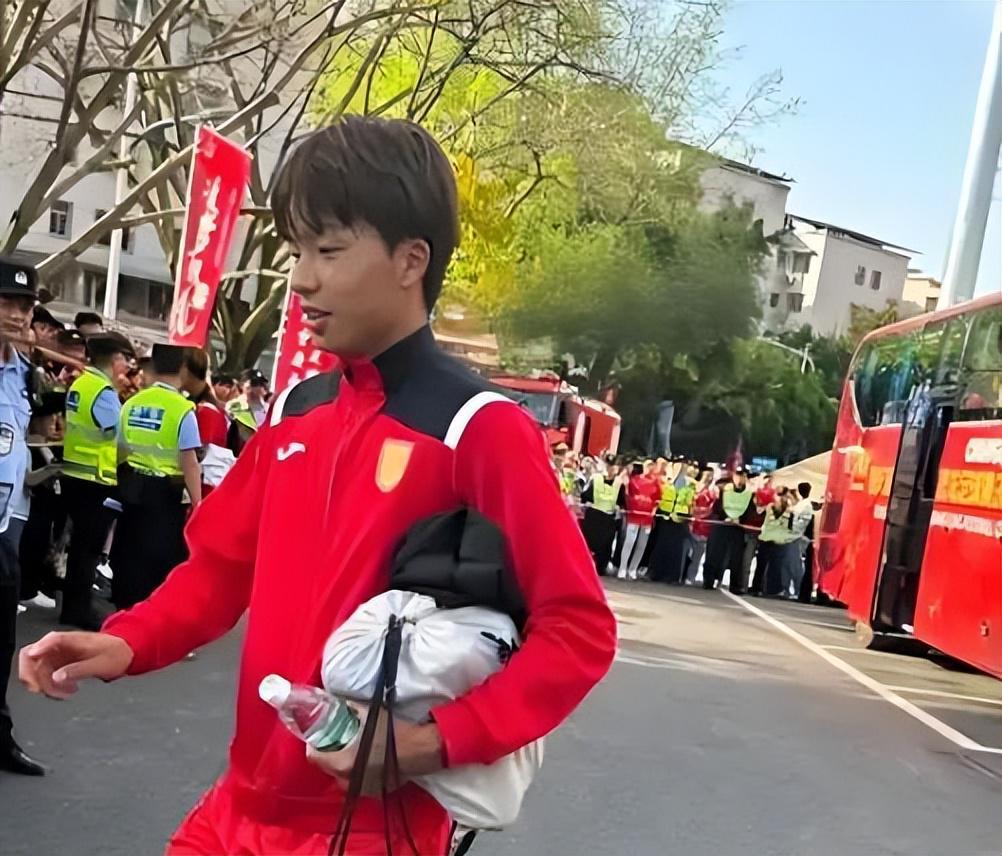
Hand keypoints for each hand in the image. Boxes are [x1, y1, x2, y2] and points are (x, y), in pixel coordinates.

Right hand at [19, 632, 133, 699]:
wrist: (125, 652)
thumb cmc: (115, 653)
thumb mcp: (100, 664)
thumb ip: (78, 670)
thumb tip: (56, 677)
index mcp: (70, 639)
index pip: (46, 642)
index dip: (35, 655)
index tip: (34, 673)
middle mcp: (58, 644)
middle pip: (30, 657)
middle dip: (34, 677)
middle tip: (47, 691)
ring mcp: (56, 653)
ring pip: (34, 669)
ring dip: (43, 685)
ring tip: (64, 693)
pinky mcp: (57, 663)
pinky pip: (43, 675)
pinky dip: (49, 686)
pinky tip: (64, 690)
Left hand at [306, 704, 443, 796]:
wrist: (420, 748)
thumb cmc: (393, 730)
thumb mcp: (368, 714)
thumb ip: (348, 709)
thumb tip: (335, 702)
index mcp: (342, 761)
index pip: (313, 756)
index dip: (314, 743)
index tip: (319, 734)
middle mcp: (348, 779)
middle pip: (327, 767)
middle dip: (329, 753)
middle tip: (336, 739)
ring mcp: (362, 788)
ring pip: (342, 777)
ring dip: (343, 764)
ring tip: (352, 749)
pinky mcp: (374, 791)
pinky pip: (358, 782)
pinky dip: (358, 772)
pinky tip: (367, 759)